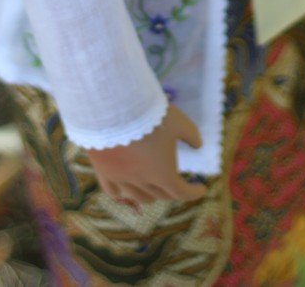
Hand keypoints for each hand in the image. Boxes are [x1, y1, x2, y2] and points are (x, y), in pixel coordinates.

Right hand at [84, 104, 207, 211]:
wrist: (115, 109)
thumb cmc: (151, 116)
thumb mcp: (179, 123)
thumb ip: (191, 136)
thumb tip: (198, 145)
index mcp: (163, 175)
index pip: (182, 192)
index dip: (194, 192)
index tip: (201, 188)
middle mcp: (143, 182)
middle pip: (161, 195)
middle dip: (172, 192)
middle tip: (177, 185)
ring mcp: (122, 179)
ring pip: (138, 196)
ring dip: (150, 195)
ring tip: (154, 189)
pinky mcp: (104, 171)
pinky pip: (112, 191)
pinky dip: (121, 194)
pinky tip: (123, 191)